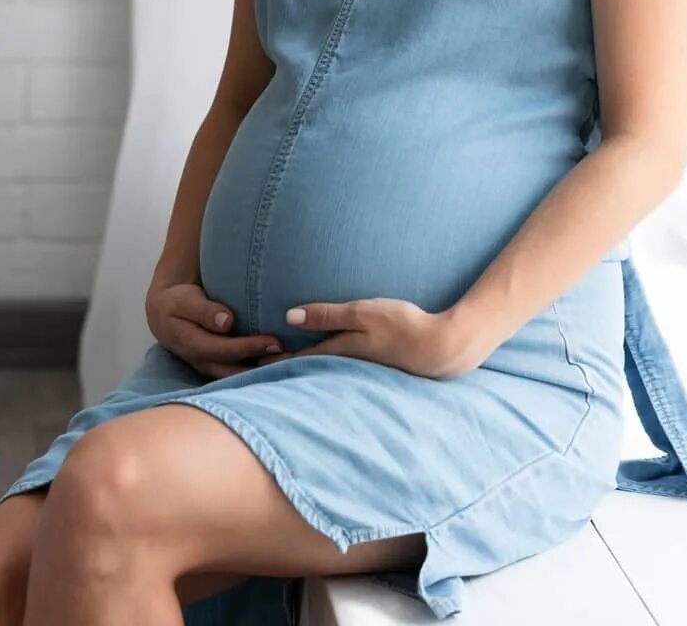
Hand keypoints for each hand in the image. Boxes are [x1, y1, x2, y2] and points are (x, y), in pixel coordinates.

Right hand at [145, 280, 282, 380]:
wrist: (166, 314)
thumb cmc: (177, 303)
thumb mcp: (185, 301)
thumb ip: (205, 311)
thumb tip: (227, 322)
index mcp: (192, 345)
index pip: (225, 350)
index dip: (250, 347)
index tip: (275, 341)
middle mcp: (203, 362)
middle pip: (236, 370)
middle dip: (264, 366)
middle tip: (292, 357)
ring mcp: (212, 368)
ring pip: (240, 377)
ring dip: (265, 373)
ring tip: (292, 364)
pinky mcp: (220, 367)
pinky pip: (242, 373)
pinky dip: (261, 372)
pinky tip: (282, 366)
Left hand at [254, 297, 479, 379]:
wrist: (443, 348)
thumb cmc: (403, 325)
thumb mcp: (363, 313)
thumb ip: (327, 315)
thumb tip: (288, 317)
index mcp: (338, 353)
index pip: (293, 359)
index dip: (268, 360)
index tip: (243, 364)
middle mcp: (343, 367)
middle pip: (302, 371)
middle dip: (277, 372)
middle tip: (248, 374)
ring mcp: (358, 372)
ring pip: (318, 374)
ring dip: (297, 373)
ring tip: (274, 374)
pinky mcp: (371, 370)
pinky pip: (336, 372)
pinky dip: (320, 371)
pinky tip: (318, 371)